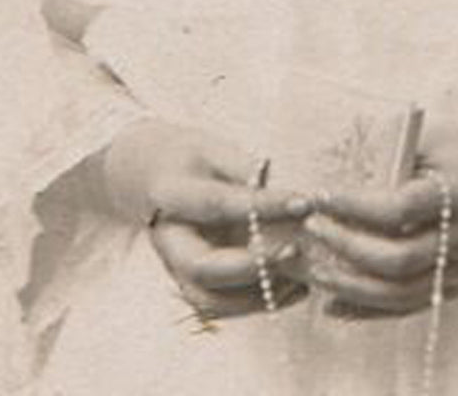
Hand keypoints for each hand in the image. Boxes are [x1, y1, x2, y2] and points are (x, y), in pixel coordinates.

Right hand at [99, 120, 311, 319]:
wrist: (154, 180)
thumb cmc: (192, 160)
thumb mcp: (213, 149)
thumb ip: (243, 168)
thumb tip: (280, 186)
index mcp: (169, 195)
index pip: (218, 203)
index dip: (262, 205)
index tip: (303, 202)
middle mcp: (167, 241)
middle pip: (203, 267)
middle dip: (252, 265)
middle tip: (296, 250)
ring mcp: (176, 268)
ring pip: (210, 301)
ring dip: (257, 297)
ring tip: (300, 280)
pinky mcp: (192, 284)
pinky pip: (222, 307)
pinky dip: (260, 304)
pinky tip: (296, 289)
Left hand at [301, 119, 457, 318]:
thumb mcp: (440, 137)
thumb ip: (393, 152)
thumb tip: (335, 165)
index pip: (398, 209)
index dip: (354, 207)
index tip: (319, 195)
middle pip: (396, 261)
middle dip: (345, 248)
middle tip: (310, 230)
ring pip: (400, 294)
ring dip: (350, 287)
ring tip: (312, 270)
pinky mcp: (457, 285)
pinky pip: (408, 306)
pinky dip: (368, 310)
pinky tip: (333, 303)